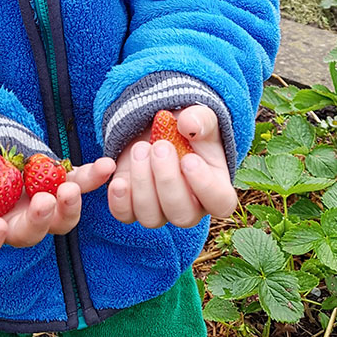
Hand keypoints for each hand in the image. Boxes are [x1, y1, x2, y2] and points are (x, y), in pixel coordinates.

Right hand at [0, 156, 115, 260]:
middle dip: (38, 221)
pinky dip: (93, 177)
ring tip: (73, 188)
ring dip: (69, 207)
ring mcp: (39, 206)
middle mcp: (13, 225)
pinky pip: (78, 184)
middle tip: (44, 202)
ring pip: (59, 220)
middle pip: (28, 234)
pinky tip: (106, 165)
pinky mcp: (57, 185)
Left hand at [107, 105, 237, 228]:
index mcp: (216, 190)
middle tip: (160, 147)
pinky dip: (117, 197)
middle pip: (182, 215)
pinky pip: (123, 215)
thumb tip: (190, 124)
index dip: (205, 186)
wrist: (156, 134)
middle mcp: (189, 209)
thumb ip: (200, 119)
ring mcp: (159, 212)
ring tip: (140, 148)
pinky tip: (116, 173)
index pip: (220, 203)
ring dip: (142, 183)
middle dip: (167, 180)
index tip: (189, 160)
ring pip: (151, 217)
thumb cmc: (185, 131)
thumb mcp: (199, 119)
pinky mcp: (131, 209)